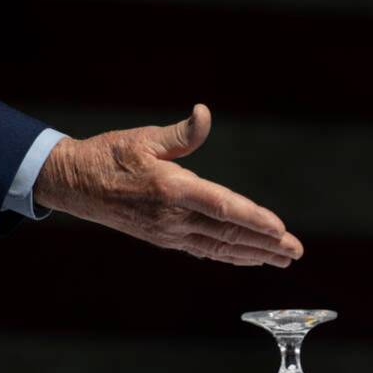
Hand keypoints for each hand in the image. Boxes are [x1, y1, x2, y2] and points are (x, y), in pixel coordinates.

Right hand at [33, 104, 302, 266]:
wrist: (76, 185)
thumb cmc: (110, 155)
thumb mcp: (144, 137)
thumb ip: (181, 133)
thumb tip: (204, 113)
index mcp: (171, 189)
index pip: (222, 207)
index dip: (253, 219)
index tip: (280, 229)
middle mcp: (173, 218)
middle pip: (229, 234)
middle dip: (266, 244)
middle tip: (296, 251)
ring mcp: (170, 233)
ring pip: (220, 248)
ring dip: (254, 255)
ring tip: (282, 259)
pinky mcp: (166, 239)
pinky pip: (206, 251)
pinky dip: (231, 257)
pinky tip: (249, 259)